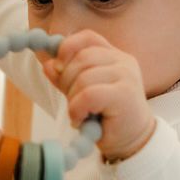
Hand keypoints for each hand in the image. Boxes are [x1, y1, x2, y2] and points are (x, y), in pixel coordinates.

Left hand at [41, 29, 155, 161]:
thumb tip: (47, 65)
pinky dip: (77, 109)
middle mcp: (123, 61)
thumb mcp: (82, 94)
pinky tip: (81, 120)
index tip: (57, 67)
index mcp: (114, 56)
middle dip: (66, 80)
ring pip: (83, 77)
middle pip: (81, 57)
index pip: (87, 38)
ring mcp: (126, 76)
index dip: (66, 48)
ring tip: (79, 114)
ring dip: (72, 99)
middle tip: (71, 102)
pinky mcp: (124, 94)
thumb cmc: (107, 118)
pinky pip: (88, 94)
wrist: (132, 141)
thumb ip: (66, 78)